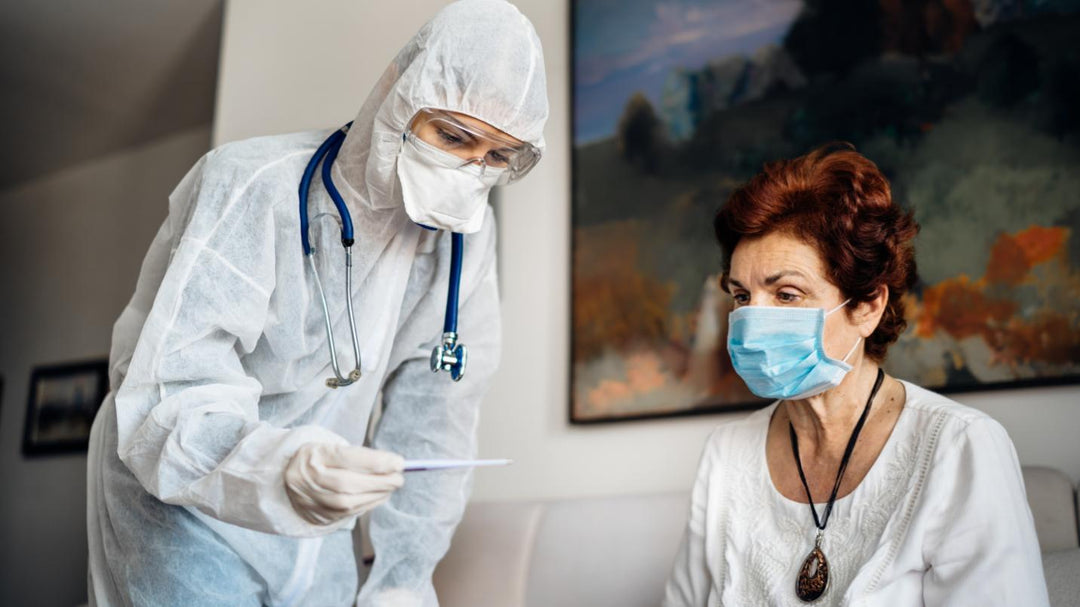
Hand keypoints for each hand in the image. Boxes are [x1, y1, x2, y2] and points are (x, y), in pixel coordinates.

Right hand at [284, 443, 404, 525]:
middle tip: (399, 478)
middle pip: (347, 483)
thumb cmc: (321, 458)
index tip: (399, 462)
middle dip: (379, 482)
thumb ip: (360, 455)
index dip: (376, 462)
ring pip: (347, 502)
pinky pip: (346, 514)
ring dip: (376, 495)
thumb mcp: (333, 447)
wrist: (287, 477)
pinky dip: (368, 505)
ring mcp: (310, 499)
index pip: (348, 458)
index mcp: (313, 454)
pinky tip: (379, 496)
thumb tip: (394, 464)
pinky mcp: (317, 515)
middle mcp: (308, 478)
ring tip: (392, 487)